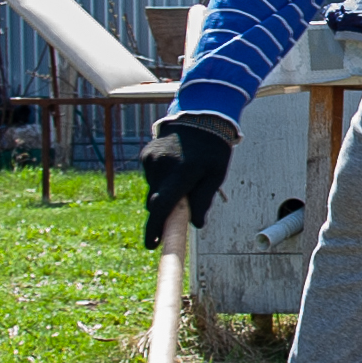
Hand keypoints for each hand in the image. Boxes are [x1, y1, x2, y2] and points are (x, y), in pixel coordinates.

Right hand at [140, 123, 231, 247]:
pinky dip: (161, 180)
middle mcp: (161, 166)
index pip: (162, 206)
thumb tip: (195, 225)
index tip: (152, 244)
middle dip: (164, 212)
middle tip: (180, 209)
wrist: (200, 118)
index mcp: (181, 172)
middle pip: (155, 202)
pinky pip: (151, 177)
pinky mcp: (146, 155)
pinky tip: (175, 168)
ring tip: (183, 179)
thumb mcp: (215, 175)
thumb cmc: (212, 150)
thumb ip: (203, 200)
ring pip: (153, 190)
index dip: (155, 228)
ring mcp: (151, 159)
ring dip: (164, 193)